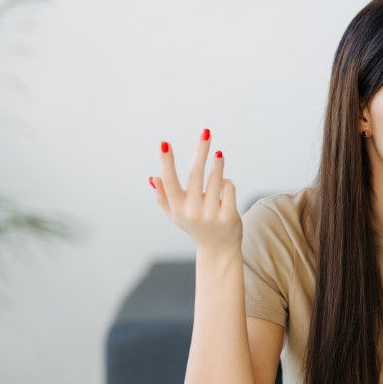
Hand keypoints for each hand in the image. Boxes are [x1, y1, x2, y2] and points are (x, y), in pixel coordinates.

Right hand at [150, 129, 241, 258]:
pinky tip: (225, 187)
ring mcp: (211, 215)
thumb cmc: (195, 228)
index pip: (169, 181)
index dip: (166, 162)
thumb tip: (153, 178)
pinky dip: (228, 183)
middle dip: (201, 150)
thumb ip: (163, 197)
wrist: (218, 250)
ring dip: (218, 163)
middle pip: (196, 173)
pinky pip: (229, 188)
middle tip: (206, 133)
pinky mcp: (229, 217)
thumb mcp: (175, 215)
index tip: (164, 144)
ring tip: (218, 155)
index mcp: (177, 208)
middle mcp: (192, 212)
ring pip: (216, 178)